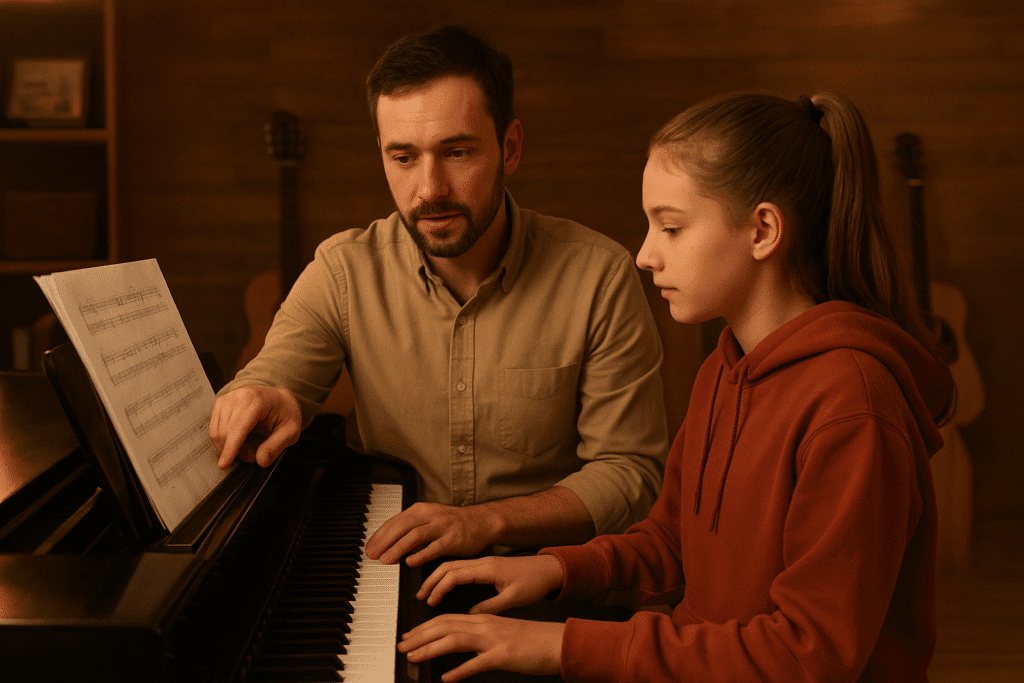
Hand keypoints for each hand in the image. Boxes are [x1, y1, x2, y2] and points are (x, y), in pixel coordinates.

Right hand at [209, 385, 301, 467]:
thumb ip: (276, 446)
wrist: (279, 397)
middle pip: (225, 432)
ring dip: (229, 446)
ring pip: (216, 432)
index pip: (238, 428)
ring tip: (249, 446)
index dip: (230, 448)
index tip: (224, 464)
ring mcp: (227, 398)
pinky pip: (214, 428)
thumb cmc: (285, 412)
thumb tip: (261, 460)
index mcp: (257, 400)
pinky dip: (224, 440)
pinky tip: (239, 439)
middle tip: (253, 454)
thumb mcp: (291, 431)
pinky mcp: (220, 402)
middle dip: (235, 451)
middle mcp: (238, 396)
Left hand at [363, 502, 499, 565]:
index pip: (394, 521)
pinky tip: (410, 562)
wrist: (481, 522)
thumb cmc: (452, 524)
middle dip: (384, 541)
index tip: (369, 548)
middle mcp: (430, 515)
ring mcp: (442, 526)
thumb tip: (388, 544)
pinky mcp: (453, 539)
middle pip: (402, 526)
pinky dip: (421, 554)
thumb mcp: (428, 521)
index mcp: (420, 510)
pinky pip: (435, 547)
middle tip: (372, 556)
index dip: (379, 535)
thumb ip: (410, 530)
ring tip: (386, 561)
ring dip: (398, 548)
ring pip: (415, 536)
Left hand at [399, 614, 562, 682]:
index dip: (424, 627)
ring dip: (430, 649)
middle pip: (445, 626)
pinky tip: (447, 678)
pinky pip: (476, 663)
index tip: (409, 637)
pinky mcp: (503, 656)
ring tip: (413, 657)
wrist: (556, 642)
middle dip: (419, 635)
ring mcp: (493, 639)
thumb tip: (461, 649)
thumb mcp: (501, 635)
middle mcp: (485, 625)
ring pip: (454, 640)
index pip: (447, 619)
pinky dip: (459, 671)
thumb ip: (480, 639)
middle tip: (401, 645)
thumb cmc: (531, 641)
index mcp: (483, 620)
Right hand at [417, 555, 563, 613]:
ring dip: (437, 578)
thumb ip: (490, 606)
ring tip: (426, 593)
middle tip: (419, 597)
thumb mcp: (513, 598)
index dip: (439, 588)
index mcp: (487, 568)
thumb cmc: (534, 582)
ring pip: (453, 565)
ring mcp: (484, 563)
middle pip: (448, 567)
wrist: (549, 569)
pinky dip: (447, 576)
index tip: (430, 602)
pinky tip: (444, 587)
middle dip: (431, 581)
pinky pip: (461, 568)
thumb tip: (469, 614)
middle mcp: (482, 562)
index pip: (454, 575)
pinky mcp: (486, 566)